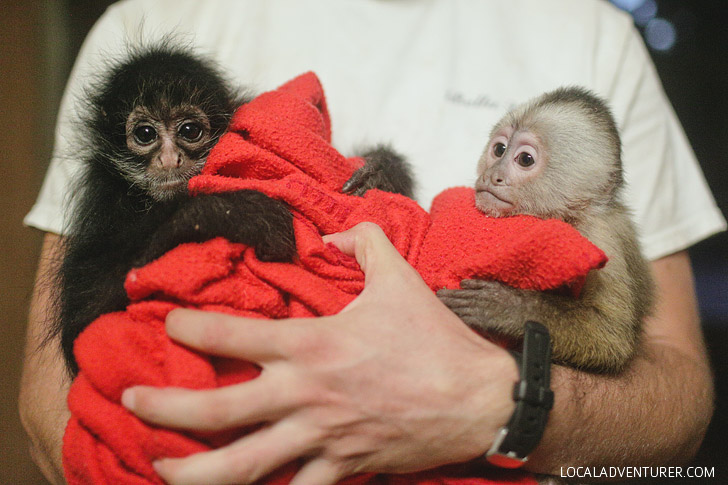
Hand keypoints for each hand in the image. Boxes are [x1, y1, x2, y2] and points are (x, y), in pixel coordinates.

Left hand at [122, 222, 517, 484]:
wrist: (477, 399)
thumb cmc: (434, 339)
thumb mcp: (398, 276)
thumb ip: (362, 243)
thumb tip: (336, 235)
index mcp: (312, 345)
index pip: (232, 337)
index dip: (191, 330)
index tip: (170, 325)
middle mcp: (305, 395)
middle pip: (219, 412)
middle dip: (165, 410)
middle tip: (131, 403)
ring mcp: (321, 438)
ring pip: (245, 467)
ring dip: (195, 474)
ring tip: (160, 470)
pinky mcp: (344, 467)